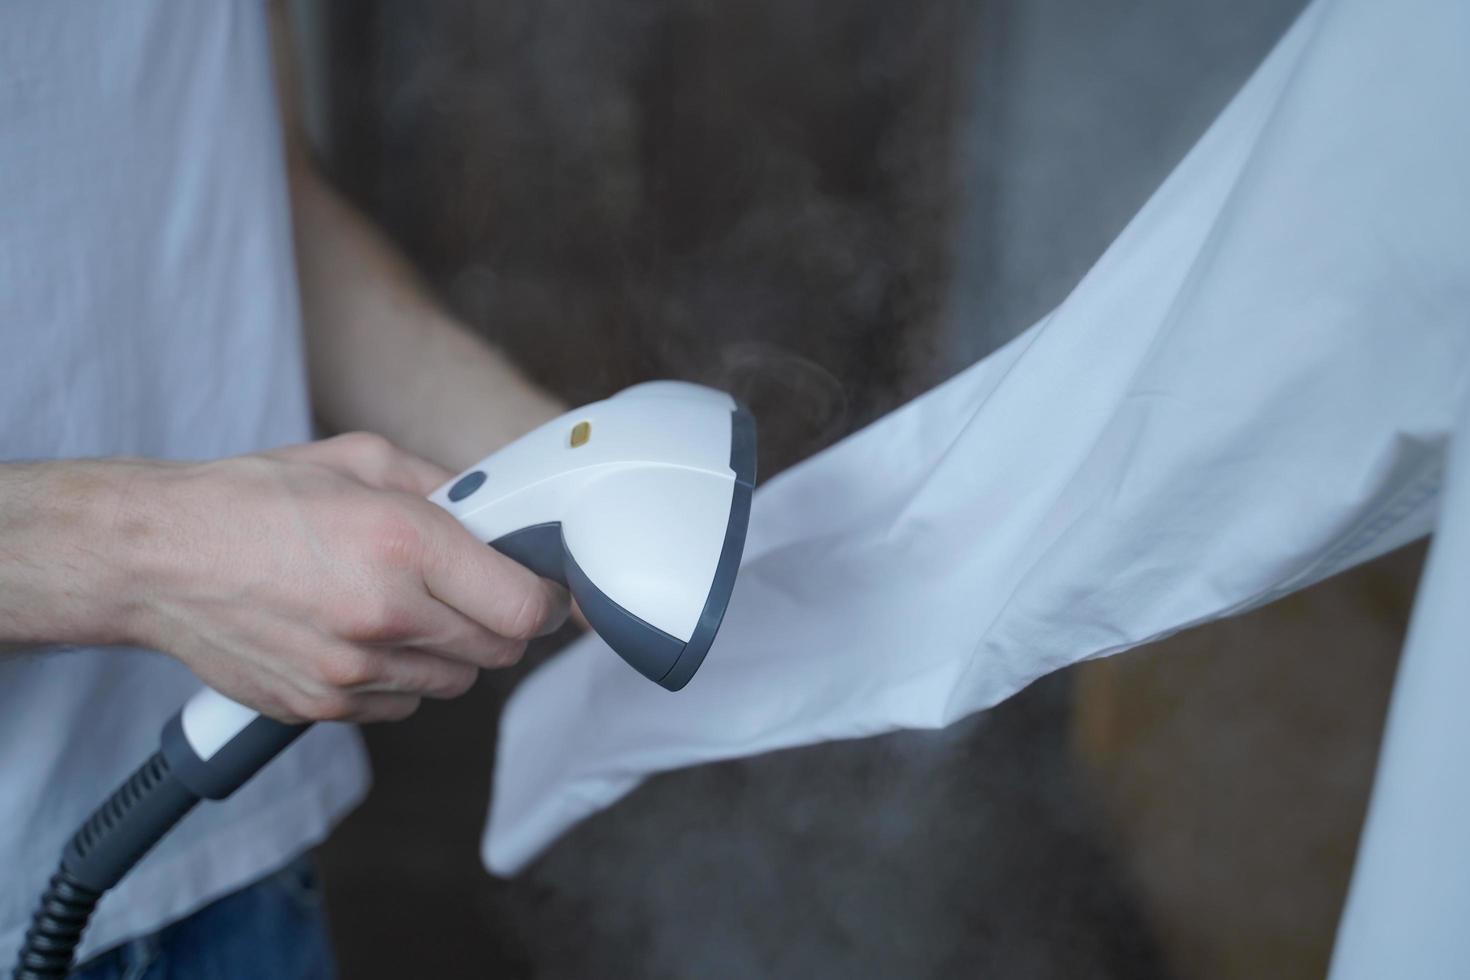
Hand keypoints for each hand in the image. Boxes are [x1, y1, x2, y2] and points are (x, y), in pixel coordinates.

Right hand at [116, 433, 567, 722]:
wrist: (156, 558)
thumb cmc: (253, 500)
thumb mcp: (361, 459)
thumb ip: (445, 488)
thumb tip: (501, 514)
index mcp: (403, 545)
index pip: (526, 608)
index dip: (546, 600)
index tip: (541, 587)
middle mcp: (384, 616)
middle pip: (500, 652)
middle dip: (499, 621)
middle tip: (472, 589)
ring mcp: (352, 673)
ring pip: (455, 683)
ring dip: (449, 651)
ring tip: (403, 607)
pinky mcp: (324, 708)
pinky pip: (403, 707)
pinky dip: (401, 679)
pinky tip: (364, 637)